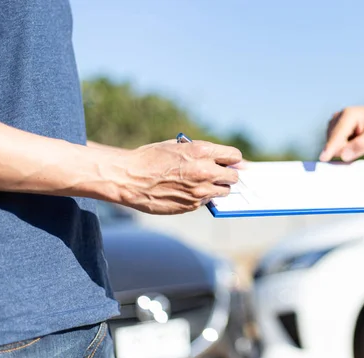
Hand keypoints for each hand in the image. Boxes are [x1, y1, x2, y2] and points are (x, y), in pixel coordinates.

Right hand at [111, 140, 241, 214]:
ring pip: (224, 192)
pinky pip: (207, 202)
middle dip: (228, 175)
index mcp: (201, 151)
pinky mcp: (192, 205)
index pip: (234, 156)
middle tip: (219, 175)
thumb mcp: (177, 146)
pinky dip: (202, 197)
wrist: (129, 178)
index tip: (232, 163)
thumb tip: (221, 158)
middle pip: (233, 177)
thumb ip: (201, 152)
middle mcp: (205, 171)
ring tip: (202, 183)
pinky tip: (186, 191)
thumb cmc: (150, 158)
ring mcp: (200, 191)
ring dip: (217, 188)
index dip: (234, 160)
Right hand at [319, 106, 363, 161]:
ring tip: (358, 140)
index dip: (330, 148)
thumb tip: (343, 156)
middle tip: (363, 144)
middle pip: (334, 142)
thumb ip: (360, 146)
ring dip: (344, 148)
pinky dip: (342, 146)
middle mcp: (337, 116)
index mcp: (348, 114)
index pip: (337, 135)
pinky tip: (352, 140)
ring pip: (332, 144)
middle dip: (345, 149)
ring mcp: (333, 122)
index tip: (322, 159)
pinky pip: (333, 144)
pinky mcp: (332, 128)